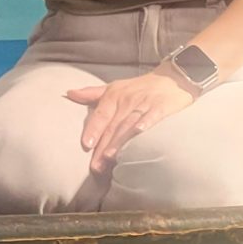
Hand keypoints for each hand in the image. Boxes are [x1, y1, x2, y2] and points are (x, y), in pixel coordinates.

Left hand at [66, 70, 195, 172]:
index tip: (86, 145)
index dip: (93, 129)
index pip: (100, 115)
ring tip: (110, 158)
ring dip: (120, 141)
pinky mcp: (162, 107)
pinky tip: (139, 134)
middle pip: (113, 125)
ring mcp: (145, 103)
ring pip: (129, 124)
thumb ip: (92, 93)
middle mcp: (127, 100)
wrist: (173, 77)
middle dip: (103, 146)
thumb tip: (68, 93)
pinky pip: (152, 116)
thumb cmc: (140, 87)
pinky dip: (146, 124)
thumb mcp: (115, 87)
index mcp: (114, 96)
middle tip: (96, 166)